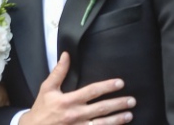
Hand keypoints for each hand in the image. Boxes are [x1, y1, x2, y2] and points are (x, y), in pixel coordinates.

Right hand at [20, 52, 134, 124]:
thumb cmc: (42, 108)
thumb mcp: (47, 88)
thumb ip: (58, 72)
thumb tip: (66, 55)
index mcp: (68, 100)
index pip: (92, 91)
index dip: (107, 86)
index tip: (120, 83)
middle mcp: (76, 114)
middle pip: (102, 108)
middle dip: (118, 104)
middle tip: (132, 100)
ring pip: (103, 124)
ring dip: (118, 119)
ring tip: (129, 114)